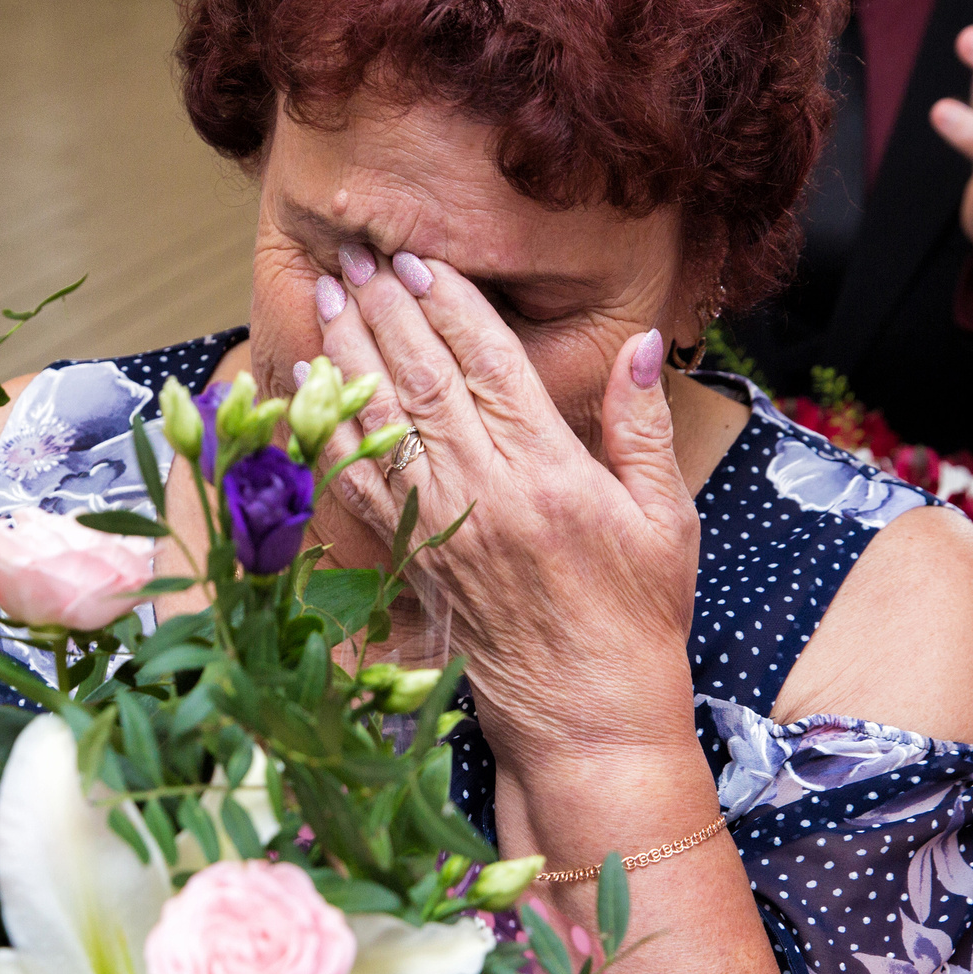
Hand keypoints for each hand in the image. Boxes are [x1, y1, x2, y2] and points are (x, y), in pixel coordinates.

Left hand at [311, 246, 702, 784]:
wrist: (589, 718)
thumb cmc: (638, 619)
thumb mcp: (665, 518)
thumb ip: (641, 426)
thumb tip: (641, 344)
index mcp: (553, 475)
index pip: (491, 366)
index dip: (450, 306)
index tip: (419, 260)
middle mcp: (488, 495)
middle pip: (424, 379)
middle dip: (386, 309)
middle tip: (356, 256)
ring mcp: (443, 528)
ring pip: (382, 422)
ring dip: (348, 353)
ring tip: (326, 296)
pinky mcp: (414, 561)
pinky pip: (358, 486)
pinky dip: (327, 432)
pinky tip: (306, 390)